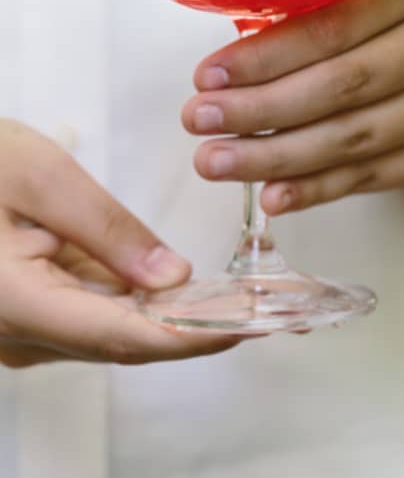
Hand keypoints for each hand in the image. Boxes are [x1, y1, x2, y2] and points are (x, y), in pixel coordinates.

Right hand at [0, 120, 242, 366]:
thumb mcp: (42, 177)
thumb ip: (108, 229)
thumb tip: (174, 277)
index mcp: (15, 302)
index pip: (122, 335)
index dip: (192, 335)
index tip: (248, 326)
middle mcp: (17, 334)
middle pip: (122, 342)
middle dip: (196, 327)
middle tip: (262, 308)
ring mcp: (21, 332)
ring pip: (112, 334)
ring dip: (174, 317)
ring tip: (238, 296)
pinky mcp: (30, 318)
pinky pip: (95, 318)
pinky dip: (142, 304)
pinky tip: (182, 287)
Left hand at [182, 0, 403, 213]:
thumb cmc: (372, 23)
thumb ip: (301, 9)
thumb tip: (218, 64)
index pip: (334, 24)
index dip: (266, 55)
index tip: (205, 76)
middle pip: (344, 84)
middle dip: (260, 108)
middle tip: (197, 120)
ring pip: (353, 137)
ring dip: (275, 156)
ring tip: (215, 162)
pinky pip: (370, 175)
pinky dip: (315, 188)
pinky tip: (271, 196)